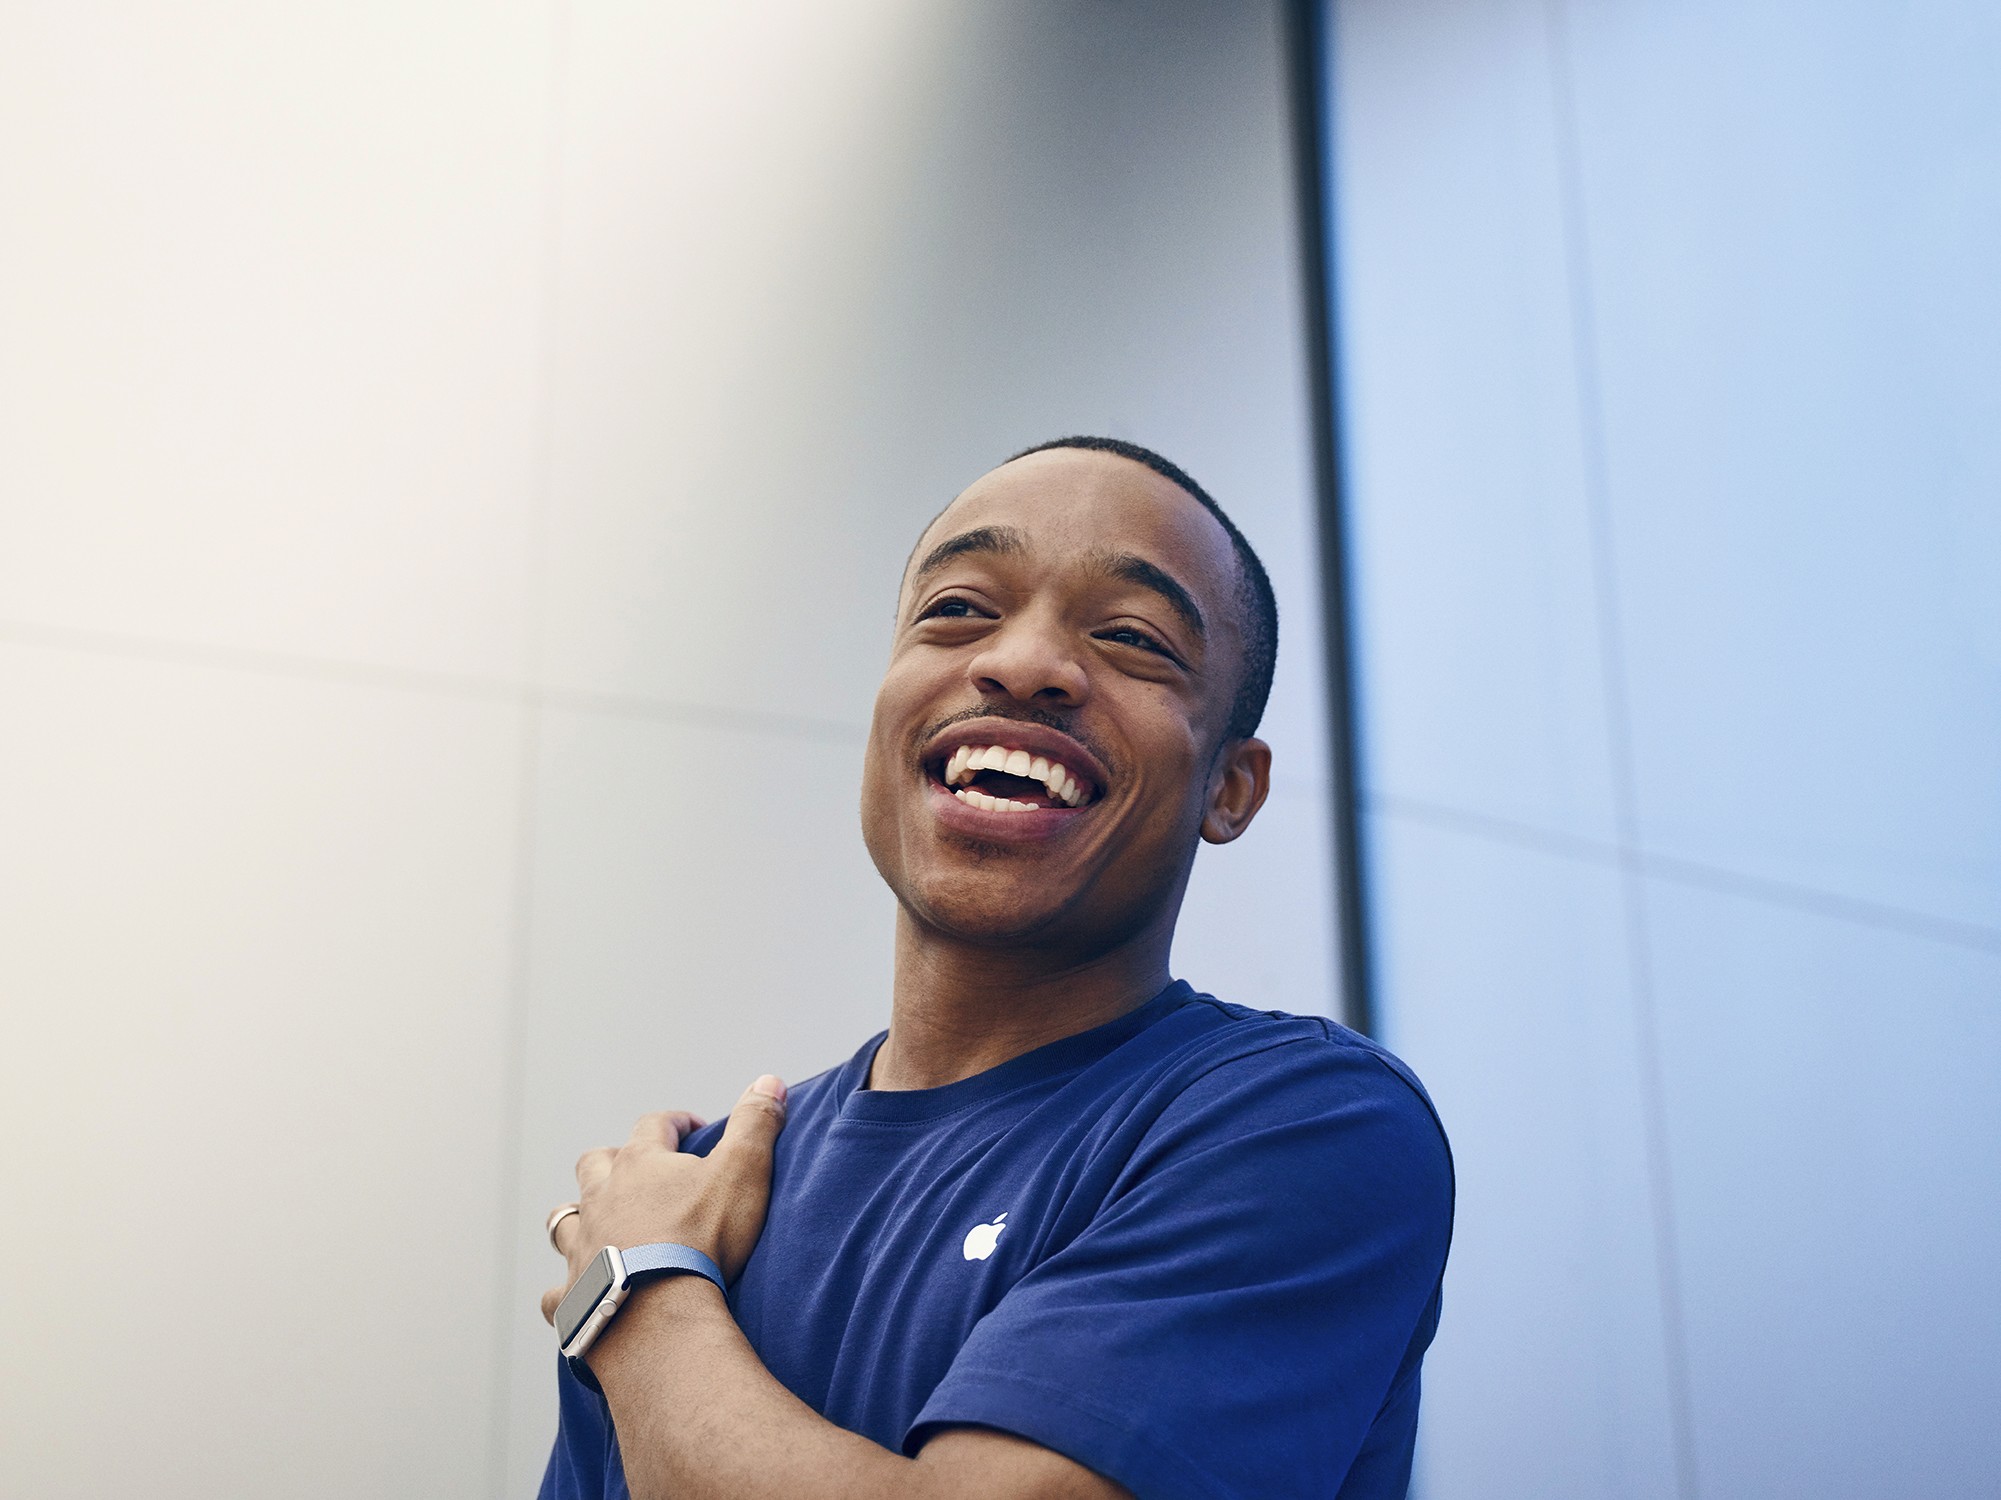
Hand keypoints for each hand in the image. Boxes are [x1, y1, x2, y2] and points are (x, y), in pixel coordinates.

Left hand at [540, 1078, 786, 1324]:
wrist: (660, 1316)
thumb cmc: (703, 1240)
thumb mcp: (743, 1171)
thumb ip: (756, 1124)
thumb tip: (770, 1081)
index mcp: (640, 1164)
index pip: (655, 1125)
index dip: (676, 1123)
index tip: (695, 1129)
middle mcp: (601, 1198)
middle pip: (595, 1163)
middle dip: (613, 1160)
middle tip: (639, 1172)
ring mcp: (581, 1247)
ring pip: (565, 1219)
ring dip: (579, 1216)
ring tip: (599, 1222)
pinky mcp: (572, 1296)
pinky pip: (557, 1292)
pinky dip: (566, 1291)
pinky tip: (578, 1294)